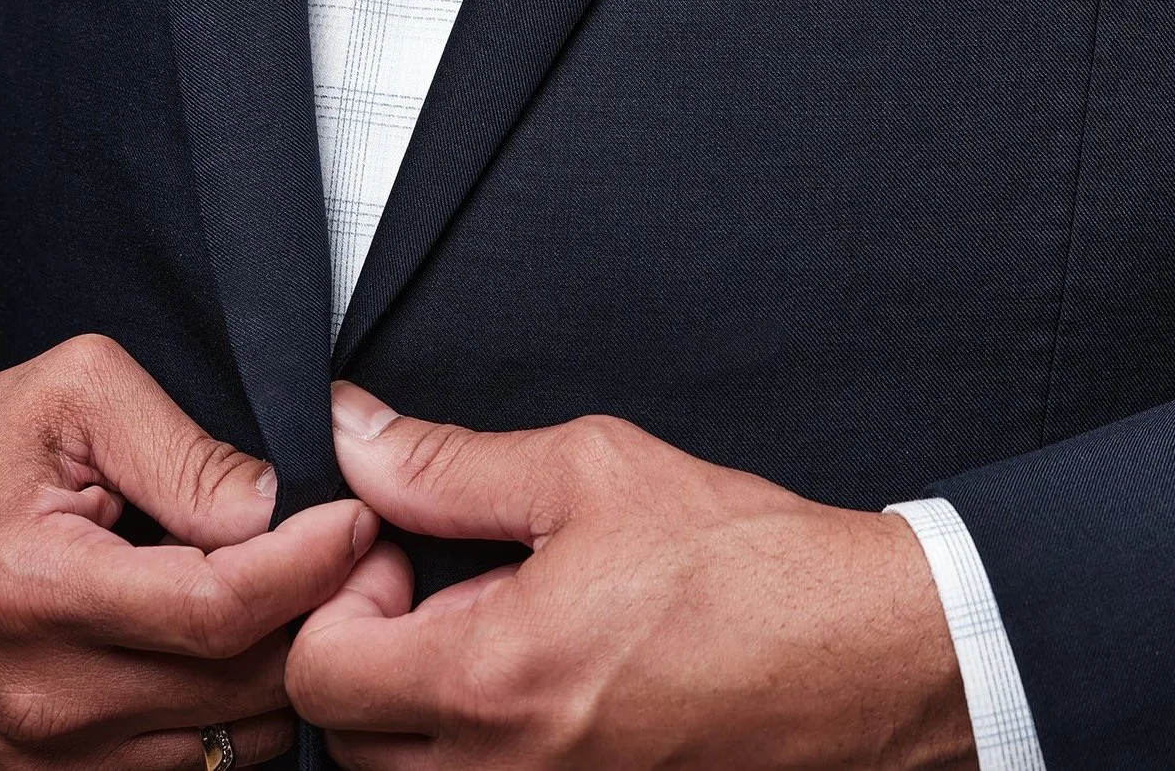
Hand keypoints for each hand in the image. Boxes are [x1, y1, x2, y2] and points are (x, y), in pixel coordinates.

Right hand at [0, 332, 376, 770]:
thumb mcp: (74, 391)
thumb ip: (179, 446)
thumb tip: (268, 507)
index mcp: (35, 592)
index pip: (215, 608)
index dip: (309, 565)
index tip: (360, 517)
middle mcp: (40, 700)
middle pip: (237, 686)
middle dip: (321, 617)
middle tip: (367, 554)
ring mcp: (44, 761)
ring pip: (231, 744)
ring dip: (287, 673)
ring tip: (311, 596)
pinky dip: (239, 715)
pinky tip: (250, 647)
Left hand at [287, 385, 974, 770]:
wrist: (855, 658)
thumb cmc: (740, 562)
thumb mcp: (590, 472)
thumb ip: (449, 464)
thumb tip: (350, 434)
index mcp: (494, 681)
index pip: (320, 670)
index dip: (341, 595)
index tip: (400, 551)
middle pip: (341, 739)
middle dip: (367, 653)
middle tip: (444, 588)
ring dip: (414, 709)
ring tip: (495, 633)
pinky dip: (472, 747)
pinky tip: (534, 685)